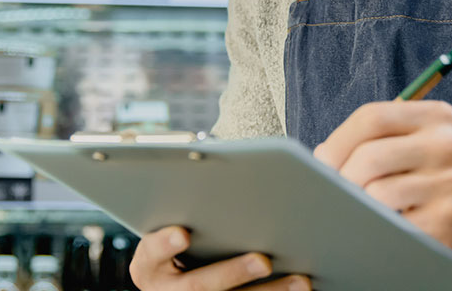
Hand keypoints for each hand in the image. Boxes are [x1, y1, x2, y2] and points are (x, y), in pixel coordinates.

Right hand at [129, 226, 311, 290]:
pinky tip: (302, 288)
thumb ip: (185, 209)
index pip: (151, 253)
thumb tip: (214, 172)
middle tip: (263, 260)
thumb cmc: (179, 240)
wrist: (174, 279)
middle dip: (233, 273)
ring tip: (299, 280)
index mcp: (149, 265)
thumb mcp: (168, 225)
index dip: (164, 244)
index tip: (182, 233)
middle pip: (200, 286)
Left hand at [313, 100, 451, 271]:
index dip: (338, 140)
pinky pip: (394, 226)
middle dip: (341, 178)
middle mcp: (447, 146)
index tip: (322, 161)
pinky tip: (383, 227)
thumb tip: (323, 154)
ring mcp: (450, 185)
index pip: (372, 117)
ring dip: (359, 206)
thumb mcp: (433, 138)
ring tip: (360, 210)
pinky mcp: (449, 223)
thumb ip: (385, 136)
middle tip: (335, 193)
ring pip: (377, 194)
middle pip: (369, 156)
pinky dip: (379, 228)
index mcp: (437, 117)